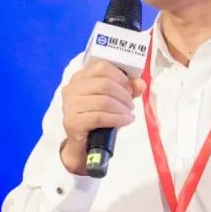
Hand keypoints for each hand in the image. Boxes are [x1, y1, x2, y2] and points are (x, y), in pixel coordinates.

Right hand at [60, 60, 145, 174]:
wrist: (84, 144)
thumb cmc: (98, 118)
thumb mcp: (115, 101)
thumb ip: (128, 89)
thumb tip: (140, 83)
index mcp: (80, 77)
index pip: (102, 67)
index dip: (121, 77)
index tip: (130, 88)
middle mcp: (71, 88)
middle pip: (105, 84)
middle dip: (124, 95)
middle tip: (131, 105)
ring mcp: (69, 105)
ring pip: (104, 101)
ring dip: (122, 108)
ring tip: (128, 114)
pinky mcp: (72, 122)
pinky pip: (100, 117)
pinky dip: (117, 119)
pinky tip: (125, 121)